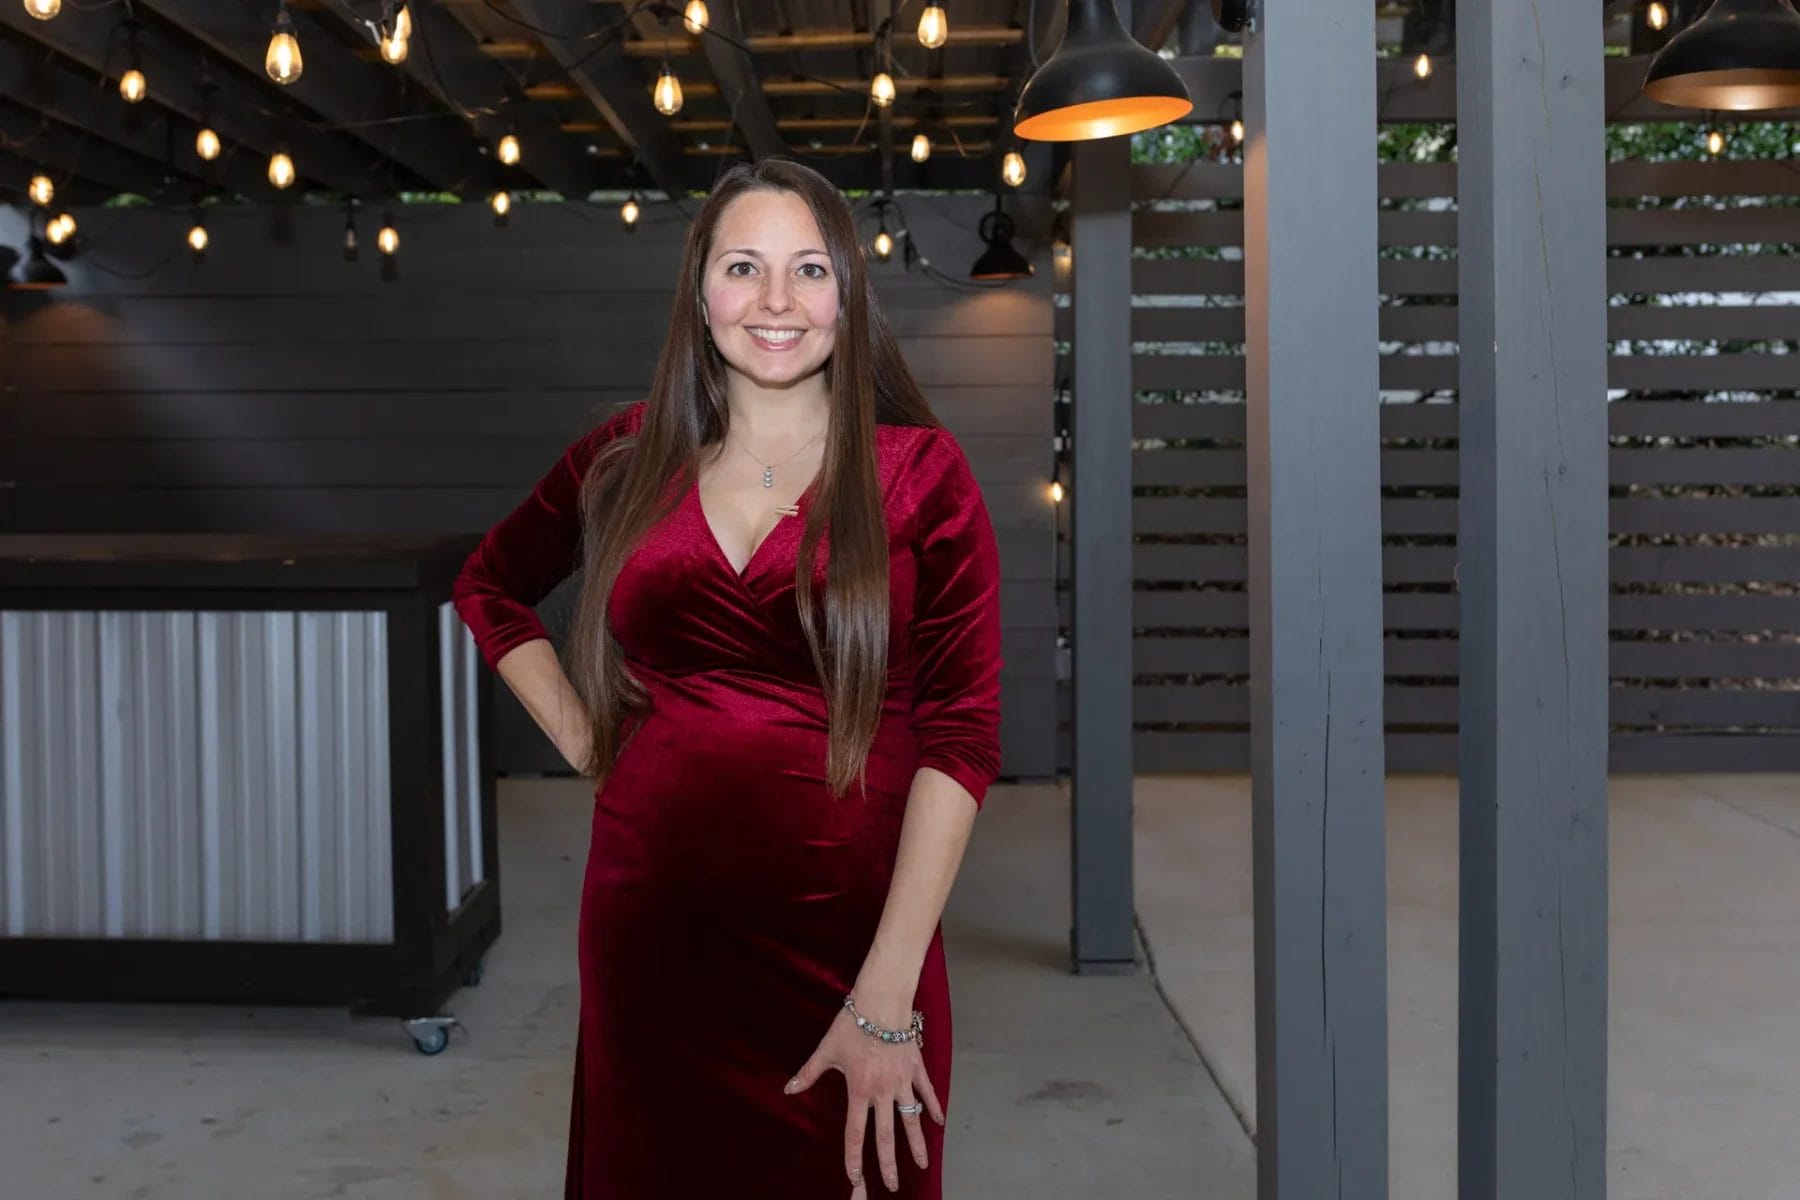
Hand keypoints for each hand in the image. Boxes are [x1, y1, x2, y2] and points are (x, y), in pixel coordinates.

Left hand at [784, 1003, 944, 1195]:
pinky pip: (926, 1092)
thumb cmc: (852, 1023)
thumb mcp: (827, 1049)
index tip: (855, 1176)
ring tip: (923, 1165)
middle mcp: (883, 1090)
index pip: (856, 1131)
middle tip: (892, 1184)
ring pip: (911, 1118)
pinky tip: (939, 1122)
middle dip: (889, 1162)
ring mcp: (902, 1080)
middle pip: (886, 1134)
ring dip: (917, 1143)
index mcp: (859, 1089)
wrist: (881, 1000)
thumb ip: (809, 1073)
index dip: (854, 1156)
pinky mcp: (916, 1067)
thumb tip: (789, 1089)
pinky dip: (934, 1107)